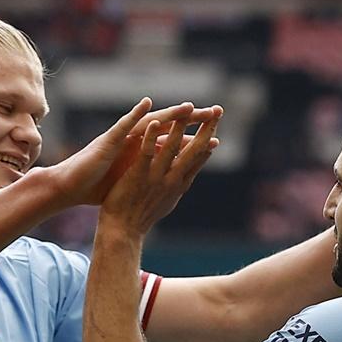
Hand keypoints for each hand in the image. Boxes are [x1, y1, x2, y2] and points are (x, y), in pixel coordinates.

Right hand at [42, 100, 214, 207]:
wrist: (73, 188)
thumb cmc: (100, 186)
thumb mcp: (132, 181)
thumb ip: (148, 175)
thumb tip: (166, 181)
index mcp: (142, 153)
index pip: (172, 144)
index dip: (193, 141)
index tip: (216, 139)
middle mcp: (135, 142)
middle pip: (167, 128)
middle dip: (189, 120)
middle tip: (213, 113)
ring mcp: (122, 139)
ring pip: (149, 122)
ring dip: (169, 114)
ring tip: (188, 106)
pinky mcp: (107, 142)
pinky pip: (123, 126)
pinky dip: (135, 115)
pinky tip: (147, 104)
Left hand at [98, 106, 221, 235]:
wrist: (123, 231)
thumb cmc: (142, 216)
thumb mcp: (167, 200)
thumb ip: (178, 184)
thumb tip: (188, 176)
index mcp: (179, 184)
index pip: (199, 158)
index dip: (209, 140)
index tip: (217, 124)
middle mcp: (172, 180)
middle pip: (194, 150)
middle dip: (206, 129)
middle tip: (218, 110)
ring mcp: (156, 177)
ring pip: (171, 148)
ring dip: (180, 127)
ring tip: (187, 110)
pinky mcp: (138, 175)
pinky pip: (147, 152)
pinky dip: (151, 137)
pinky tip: (155, 122)